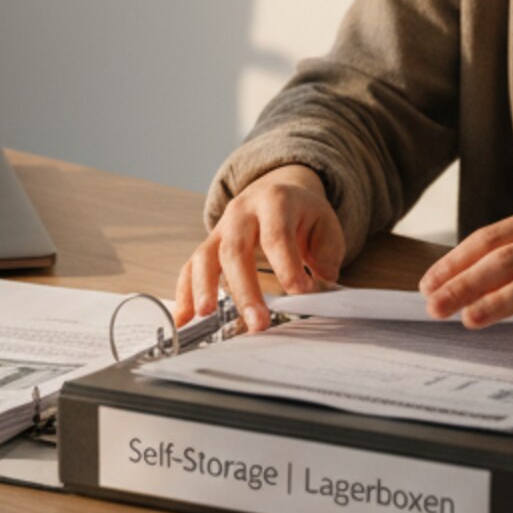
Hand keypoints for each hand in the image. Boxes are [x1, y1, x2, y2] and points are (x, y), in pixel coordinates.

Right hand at [173, 165, 345, 332]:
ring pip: (206, 257)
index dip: (287, 268)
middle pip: (235, 249)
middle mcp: (241, 212)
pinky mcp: (208, 245)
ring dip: (205, 288)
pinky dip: (184, 293)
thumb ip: (327, 254)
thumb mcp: (325, 222)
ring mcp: (220, 229)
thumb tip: (320, 287)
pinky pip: (190, 267)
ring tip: (207, 315)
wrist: (277, 190)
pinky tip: (184, 319)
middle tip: (258, 322)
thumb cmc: (302, 214)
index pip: (276, 237)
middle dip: (246, 289)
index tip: (302, 295)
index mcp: (274, 201)